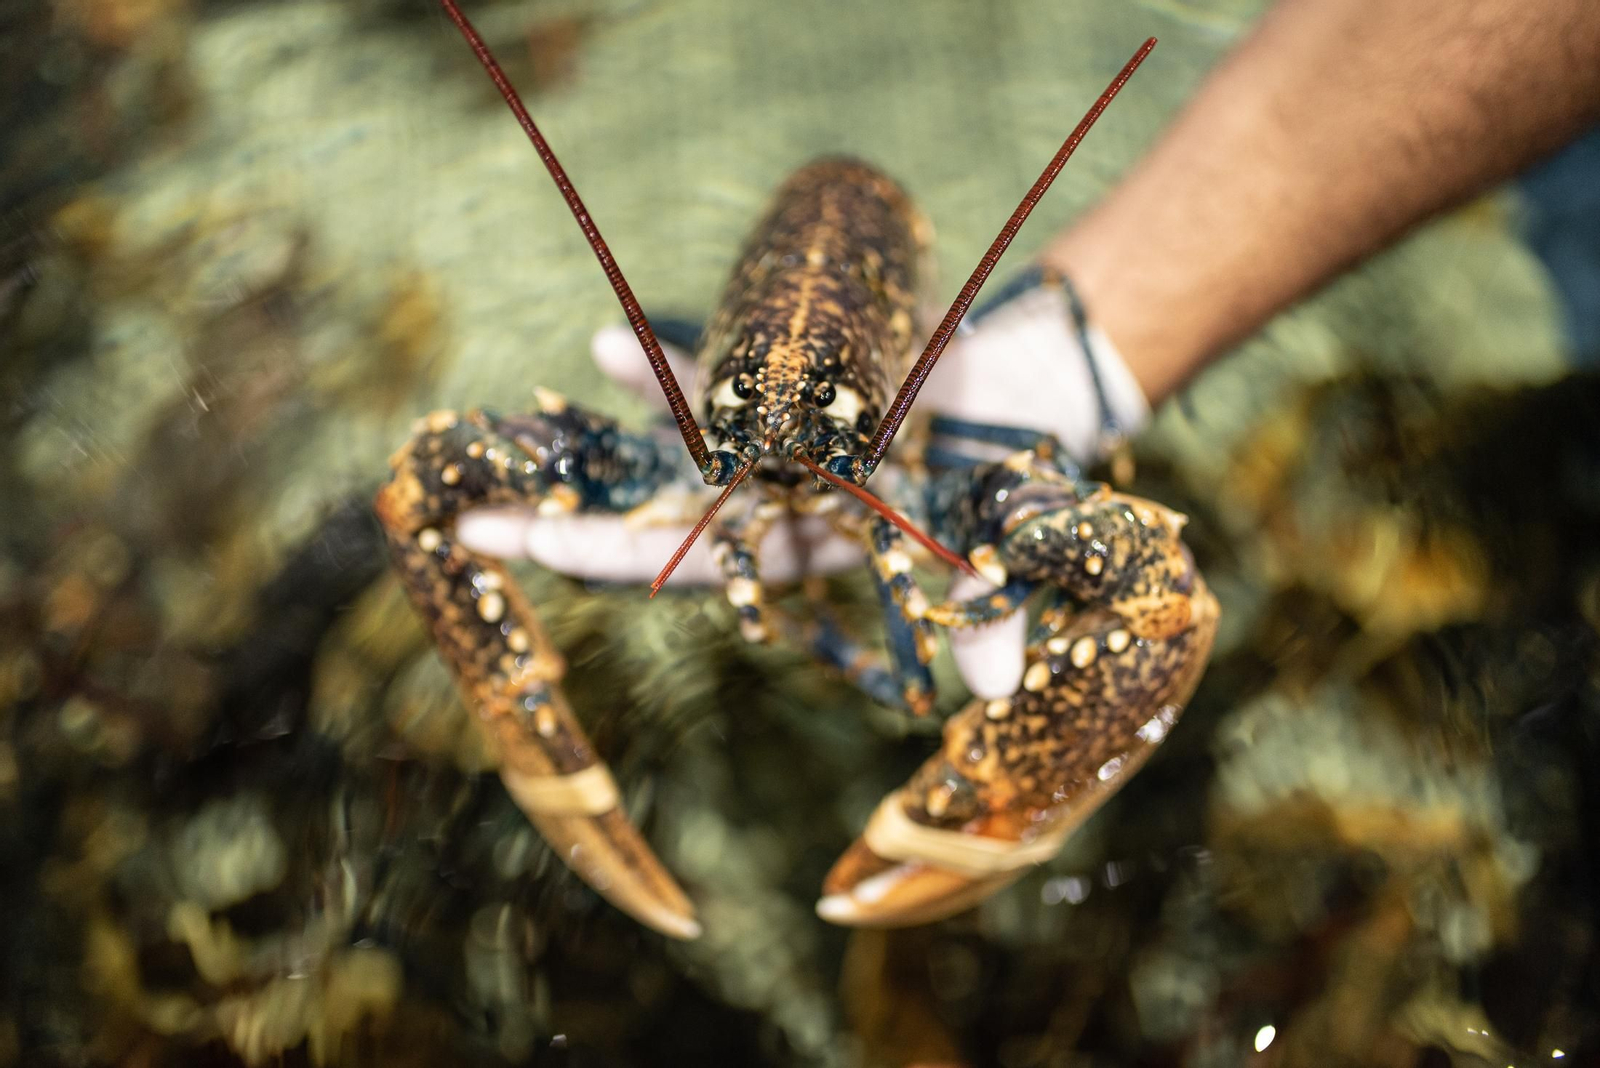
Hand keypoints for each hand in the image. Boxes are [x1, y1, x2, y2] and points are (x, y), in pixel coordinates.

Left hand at [455, 277, 1147, 699]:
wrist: (1030, 395)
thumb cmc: (1008, 473)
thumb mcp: (996, 542)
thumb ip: (990, 612)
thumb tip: (994, 688)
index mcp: (798, 550)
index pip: (690, 566)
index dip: (615, 556)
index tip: (539, 545)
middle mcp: (765, 502)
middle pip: (649, 517)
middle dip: (563, 518)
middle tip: (469, 520)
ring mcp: (764, 446)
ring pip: (661, 449)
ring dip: (590, 444)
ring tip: (508, 437)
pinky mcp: (776, 390)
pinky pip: (706, 381)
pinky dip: (661, 368)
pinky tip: (607, 350)